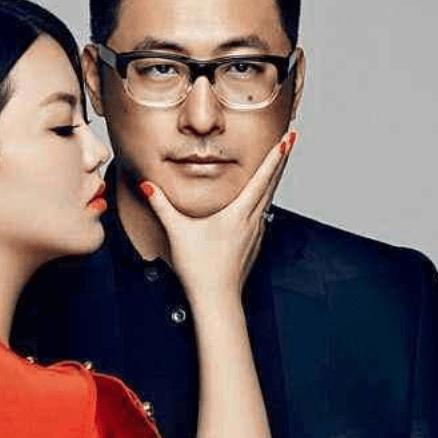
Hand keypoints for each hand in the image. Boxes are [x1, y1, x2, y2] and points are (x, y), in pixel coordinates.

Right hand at [140, 129, 296, 302]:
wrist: (217, 299)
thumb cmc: (199, 268)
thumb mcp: (177, 232)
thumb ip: (162, 205)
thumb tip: (147, 185)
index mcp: (238, 213)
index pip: (262, 177)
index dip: (275, 155)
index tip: (288, 138)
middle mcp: (253, 220)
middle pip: (272, 183)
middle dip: (281, 159)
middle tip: (290, 139)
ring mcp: (256, 232)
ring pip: (268, 198)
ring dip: (273, 179)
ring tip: (277, 163)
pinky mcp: (253, 243)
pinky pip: (262, 214)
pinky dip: (264, 199)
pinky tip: (259, 200)